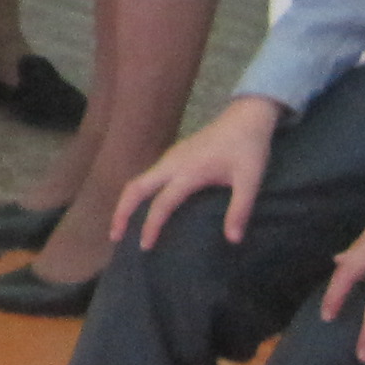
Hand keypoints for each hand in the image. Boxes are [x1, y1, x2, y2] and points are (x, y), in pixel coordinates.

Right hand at [116, 97, 283, 250]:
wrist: (246, 117)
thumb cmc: (248, 149)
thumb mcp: (250, 180)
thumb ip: (239, 210)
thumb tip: (233, 240)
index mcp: (188, 172)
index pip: (161, 203)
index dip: (150, 226)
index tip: (144, 247)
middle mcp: (171, 164)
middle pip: (135, 188)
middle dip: (122, 211)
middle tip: (114, 236)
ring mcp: (170, 158)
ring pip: (138, 181)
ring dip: (127, 202)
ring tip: (123, 225)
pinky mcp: (173, 156)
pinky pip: (148, 177)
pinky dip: (138, 194)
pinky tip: (145, 206)